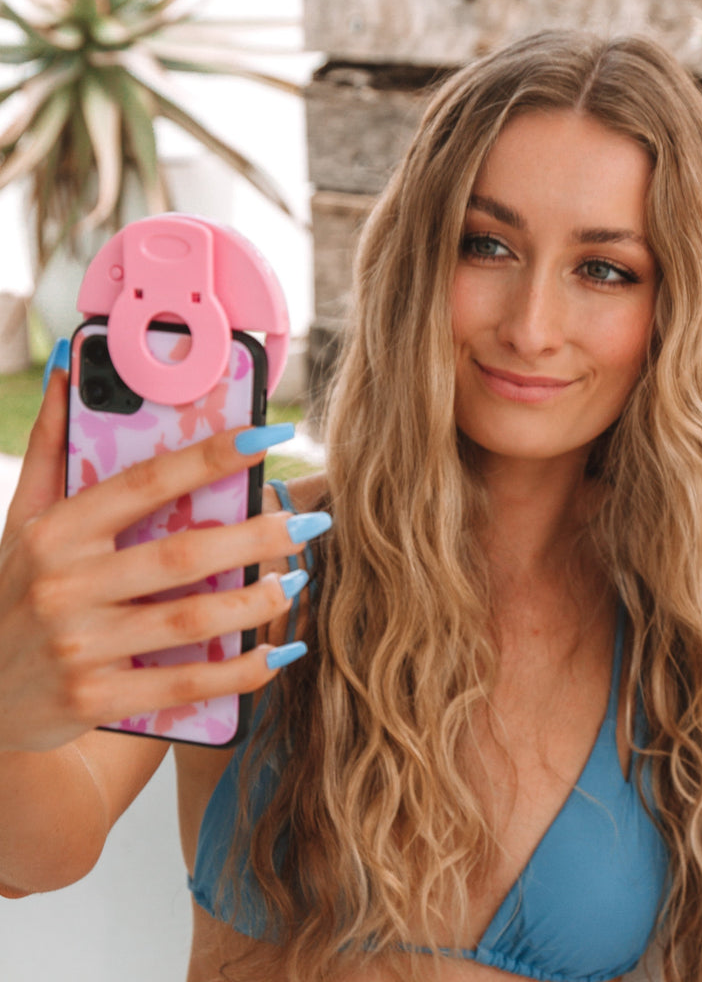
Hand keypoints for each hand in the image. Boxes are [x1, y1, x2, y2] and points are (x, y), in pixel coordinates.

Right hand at [0, 368, 319, 752]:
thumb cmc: (15, 588)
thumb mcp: (23, 518)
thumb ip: (51, 445)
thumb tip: (70, 369)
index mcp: (58, 531)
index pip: (146, 482)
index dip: (213, 456)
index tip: (270, 435)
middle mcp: (66, 585)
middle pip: (182, 554)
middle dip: (255, 537)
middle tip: (306, 524)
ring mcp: (79, 646)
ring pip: (191, 620)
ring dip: (256, 601)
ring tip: (297, 581)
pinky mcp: (93, 699)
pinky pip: (183, 685)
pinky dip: (238, 672)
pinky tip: (277, 654)